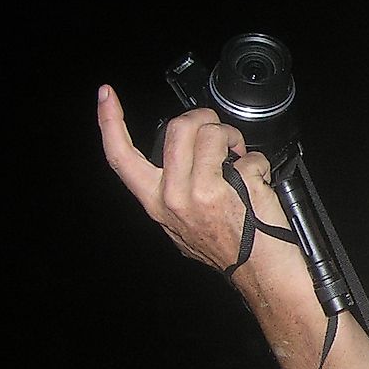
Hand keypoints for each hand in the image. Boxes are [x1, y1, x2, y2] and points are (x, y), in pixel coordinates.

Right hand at [97, 84, 285, 271]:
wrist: (262, 274)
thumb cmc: (229, 250)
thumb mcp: (182, 227)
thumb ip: (173, 194)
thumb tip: (180, 160)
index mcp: (157, 202)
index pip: (121, 158)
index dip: (109, 121)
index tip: (106, 95)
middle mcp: (174, 196)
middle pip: (178, 128)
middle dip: (205, 120)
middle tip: (221, 136)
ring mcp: (205, 190)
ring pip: (212, 132)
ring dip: (232, 136)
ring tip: (240, 157)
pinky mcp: (237, 186)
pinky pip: (250, 154)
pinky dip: (259, 163)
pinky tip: (258, 182)